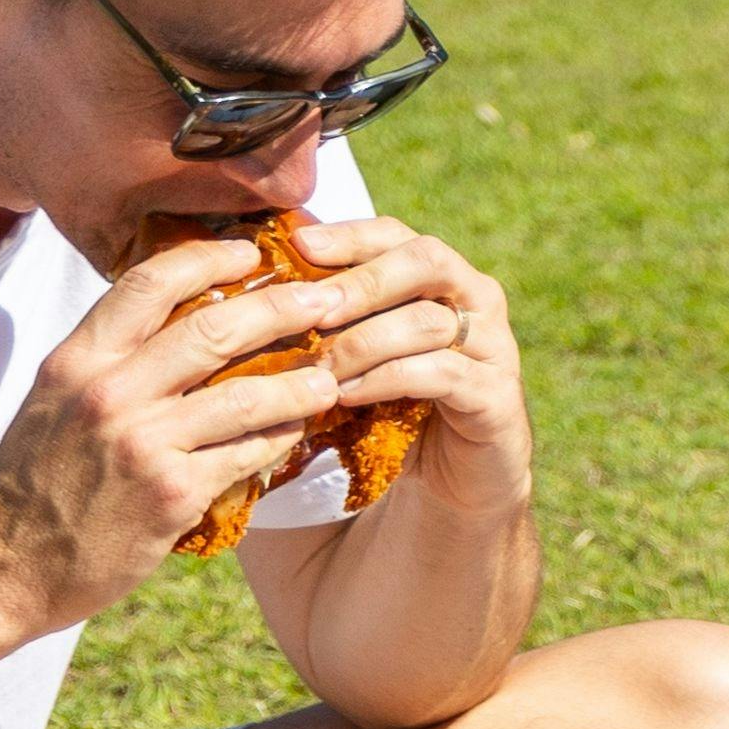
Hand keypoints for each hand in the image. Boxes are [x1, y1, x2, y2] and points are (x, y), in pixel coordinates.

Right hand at [0, 232, 361, 622]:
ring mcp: (143, 442)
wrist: (1, 567)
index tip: (255, 250)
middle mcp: (109, 392)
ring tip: (330, 375)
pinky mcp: (172, 492)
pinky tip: (298, 431)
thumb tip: (183, 312)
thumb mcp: (58, 400)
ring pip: (248, 393)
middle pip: (216, 327)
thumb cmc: (36, 481)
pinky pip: (248, 452)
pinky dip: (281, 438)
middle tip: (327, 299)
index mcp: (78, 360)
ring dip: (301, 381)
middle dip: (283, 307)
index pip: (150, 281)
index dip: (211, 256)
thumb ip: (112, 358)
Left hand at [259, 212, 533, 526]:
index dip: (348, 235)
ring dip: (365, 339)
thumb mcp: (347, 362)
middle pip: (426, 259)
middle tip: (311, 308)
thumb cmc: (383, 415)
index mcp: (438, 281)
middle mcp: (474, 301)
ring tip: (317, 365)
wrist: (443, 493)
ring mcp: (493, 348)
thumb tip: (232, 293)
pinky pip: (443, 373)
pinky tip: (346, 395)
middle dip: (361, 280)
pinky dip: (388, 379)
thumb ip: (318, 326)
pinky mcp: (496, 399)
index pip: (396, 234)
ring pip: (431, 319)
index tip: (295, 246)